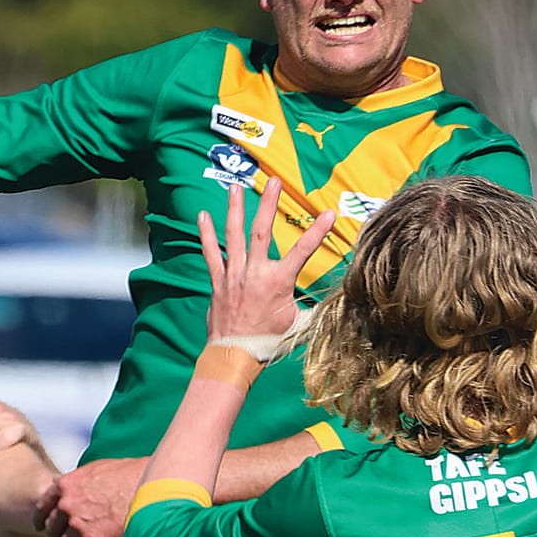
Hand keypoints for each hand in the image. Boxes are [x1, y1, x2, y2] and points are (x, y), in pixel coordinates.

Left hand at [37, 456, 142, 536]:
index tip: (39, 526)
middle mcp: (67, 505)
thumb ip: (81, 480)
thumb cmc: (130, 474)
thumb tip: (76, 487)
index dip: (41, 518)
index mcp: (67, 485)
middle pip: (52, 528)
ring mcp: (79, 525)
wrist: (151, 486)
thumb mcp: (98, 468)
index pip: (44, 505)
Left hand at [200, 178, 335, 345]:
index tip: (329, 212)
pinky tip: (202, 216)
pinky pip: (210, 253)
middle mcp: (255, 273)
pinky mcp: (218, 281)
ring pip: (234, 235)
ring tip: (235, 187)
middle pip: (262, 231)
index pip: (303, 251)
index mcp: (279, 282)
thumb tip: (333, 300)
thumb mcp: (297, 323)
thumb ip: (312, 305)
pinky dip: (206, 234)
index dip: (317, 231)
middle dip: (268, 203)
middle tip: (273, 181)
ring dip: (235, 209)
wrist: (235, 355)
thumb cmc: (269, 342)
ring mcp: (234, 275)